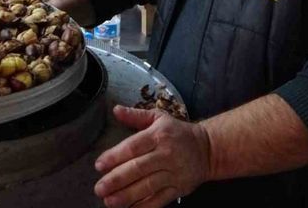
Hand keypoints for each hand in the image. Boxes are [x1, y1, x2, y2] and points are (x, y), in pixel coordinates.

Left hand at [94, 106, 210, 207]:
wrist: (208, 149)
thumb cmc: (178, 133)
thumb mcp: (159, 118)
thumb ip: (136, 115)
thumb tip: (115, 110)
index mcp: (158, 135)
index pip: (133, 146)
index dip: (115, 156)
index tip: (99, 165)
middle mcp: (166, 154)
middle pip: (138, 168)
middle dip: (116, 179)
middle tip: (99, 188)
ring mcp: (173, 173)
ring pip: (147, 186)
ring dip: (126, 195)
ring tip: (109, 201)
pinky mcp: (179, 188)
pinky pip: (159, 200)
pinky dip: (144, 206)